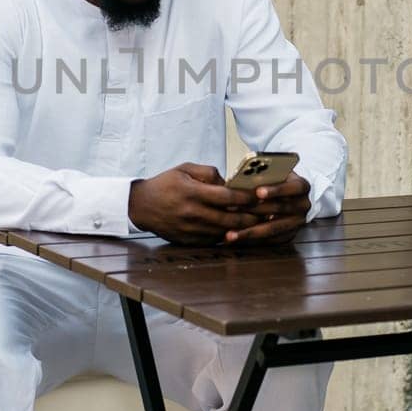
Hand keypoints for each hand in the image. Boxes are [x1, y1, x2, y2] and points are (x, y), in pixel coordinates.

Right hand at [128, 163, 262, 244]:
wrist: (141, 206)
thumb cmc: (165, 184)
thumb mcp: (185, 169)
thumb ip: (209, 173)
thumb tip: (230, 182)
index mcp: (192, 193)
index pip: (226, 197)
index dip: (246, 198)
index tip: (261, 195)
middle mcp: (192, 213)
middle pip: (230, 219)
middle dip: (252, 217)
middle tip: (270, 214)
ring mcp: (190, 230)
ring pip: (225, 232)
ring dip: (245, 230)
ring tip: (261, 224)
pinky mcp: (189, 241)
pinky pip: (214, 240)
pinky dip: (229, 237)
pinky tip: (242, 233)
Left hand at [222, 173, 310, 245]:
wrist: (294, 196)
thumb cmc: (279, 180)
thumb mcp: (276, 173)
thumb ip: (264, 176)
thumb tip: (241, 181)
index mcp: (302, 186)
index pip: (291, 187)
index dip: (275, 190)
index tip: (258, 191)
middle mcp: (303, 205)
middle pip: (279, 209)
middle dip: (255, 210)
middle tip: (233, 211)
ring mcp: (297, 222)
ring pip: (273, 229)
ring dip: (250, 232)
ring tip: (230, 234)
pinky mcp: (289, 235)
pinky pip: (270, 240)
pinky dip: (253, 240)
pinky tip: (237, 239)